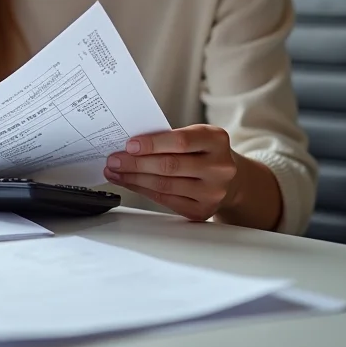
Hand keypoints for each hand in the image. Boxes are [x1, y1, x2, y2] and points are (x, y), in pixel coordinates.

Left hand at [103, 124, 238, 221]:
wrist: (231, 179)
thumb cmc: (205, 151)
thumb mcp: (197, 135)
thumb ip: (170, 138)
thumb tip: (130, 145)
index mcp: (217, 140)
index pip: (181, 142)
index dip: (153, 144)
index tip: (129, 145)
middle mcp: (219, 167)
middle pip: (170, 166)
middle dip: (136, 163)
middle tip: (114, 160)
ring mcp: (212, 192)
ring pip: (164, 185)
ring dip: (134, 178)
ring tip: (115, 171)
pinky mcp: (201, 211)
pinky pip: (165, 200)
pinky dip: (142, 190)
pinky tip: (129, 183)